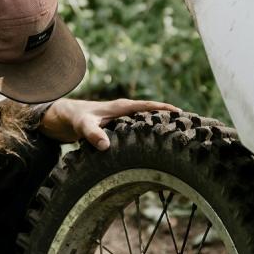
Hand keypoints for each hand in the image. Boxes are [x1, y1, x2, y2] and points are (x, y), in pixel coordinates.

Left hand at [40, 97, 178, 151]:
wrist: (63, 117)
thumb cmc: (74, 118)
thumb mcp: (82, 125)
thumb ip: (92, 134)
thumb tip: (106, 146)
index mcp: (120, 107)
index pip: (147, 106)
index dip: (164, 110)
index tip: (182, 114)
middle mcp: (124, 112)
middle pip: (152, 114)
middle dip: (169, 119)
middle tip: (190, 128)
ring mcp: (123, 121)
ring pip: (146, 123)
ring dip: (160, 129)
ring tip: (180, 139)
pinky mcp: (120, 129)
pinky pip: (138, 131)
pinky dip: (148, 136)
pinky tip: (157, 147)